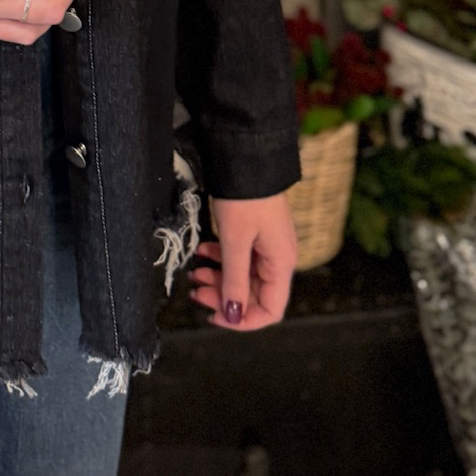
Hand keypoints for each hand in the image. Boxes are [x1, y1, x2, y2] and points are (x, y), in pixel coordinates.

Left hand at [188, 193, 296, 330]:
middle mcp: (278, 257)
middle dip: (223, 297)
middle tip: (197, 293)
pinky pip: (239, 255)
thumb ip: (234, 281)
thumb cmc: (246, 196)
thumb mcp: (235, 241)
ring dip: (218, 277)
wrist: (246, 156)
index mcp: (281, 263)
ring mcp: (267, 244)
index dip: (243, 320)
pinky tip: (202, 251)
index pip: (270, 309)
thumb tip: (233, 315)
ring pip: (242, 274)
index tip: (216, 317)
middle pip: (253, 293)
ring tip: (194, 273)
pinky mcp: (255, 231)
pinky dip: (219, 257)